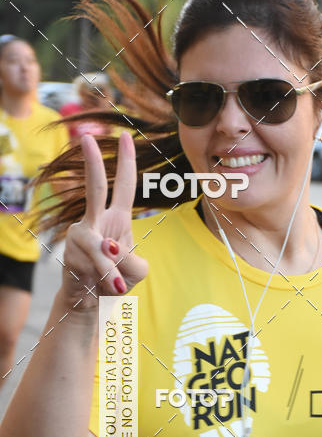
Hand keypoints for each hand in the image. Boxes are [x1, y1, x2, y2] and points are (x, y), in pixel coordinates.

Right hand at [61, 132, 147, 310]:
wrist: (92, 300)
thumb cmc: (117, 279)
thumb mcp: (137, 270)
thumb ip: (133, 261)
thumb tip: (110, 252)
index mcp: (118, 218)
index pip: (124, 185)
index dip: (127, 161)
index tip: (126, 135)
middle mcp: (96, 220)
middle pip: (95, 188)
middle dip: (93, 164)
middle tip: (86, 136)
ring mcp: (81, 235)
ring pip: (100, 246)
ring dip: (111, 271)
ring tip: (119, 286)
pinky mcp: (70, 253)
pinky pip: (93, 265)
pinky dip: (105, 279)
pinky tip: (105, 287)